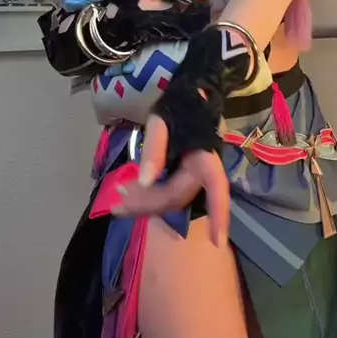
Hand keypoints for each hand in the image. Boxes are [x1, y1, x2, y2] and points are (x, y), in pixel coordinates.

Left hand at [112, 115, 229, 247]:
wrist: (186, 95)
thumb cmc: (178, 105)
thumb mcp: (160, 121)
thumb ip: (154, 150)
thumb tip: (144, 181)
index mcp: (204, 156)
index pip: (217, 187)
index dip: (220, 215)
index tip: (217, 242)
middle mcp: (202, 171)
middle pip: (177, 197)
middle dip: (147, 204)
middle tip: (117, 202)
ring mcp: (192, 177)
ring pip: (169, 201)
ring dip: (143, 206)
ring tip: (116, 205)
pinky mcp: (180, 178)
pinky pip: (165, 195)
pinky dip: (145, 199)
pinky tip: (126, 199)